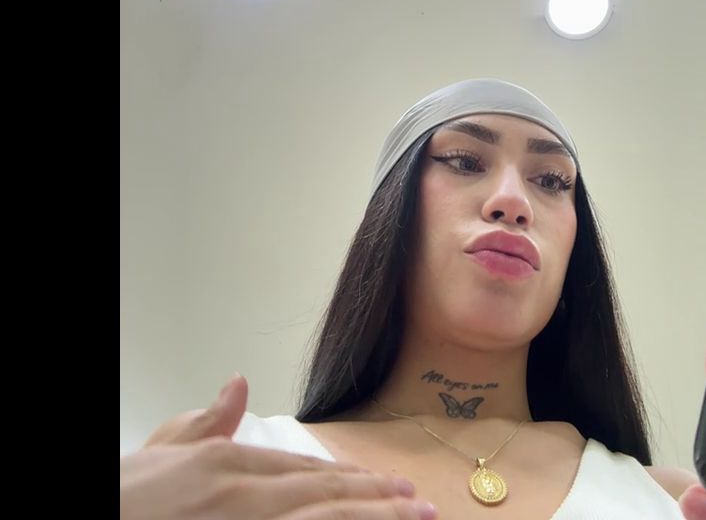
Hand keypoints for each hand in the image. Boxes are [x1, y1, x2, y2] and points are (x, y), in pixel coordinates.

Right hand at [121, 375, 436, 518]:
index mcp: (225, 462)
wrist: (104, 519)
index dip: (348, 477)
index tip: (383, 483)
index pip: (303, 471)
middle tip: (419, 503)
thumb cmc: (126, 498)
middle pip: (324, 496)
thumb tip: (239, 382)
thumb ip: (206, 421)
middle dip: (377, 500)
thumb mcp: (163, 452)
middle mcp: (242, 495)